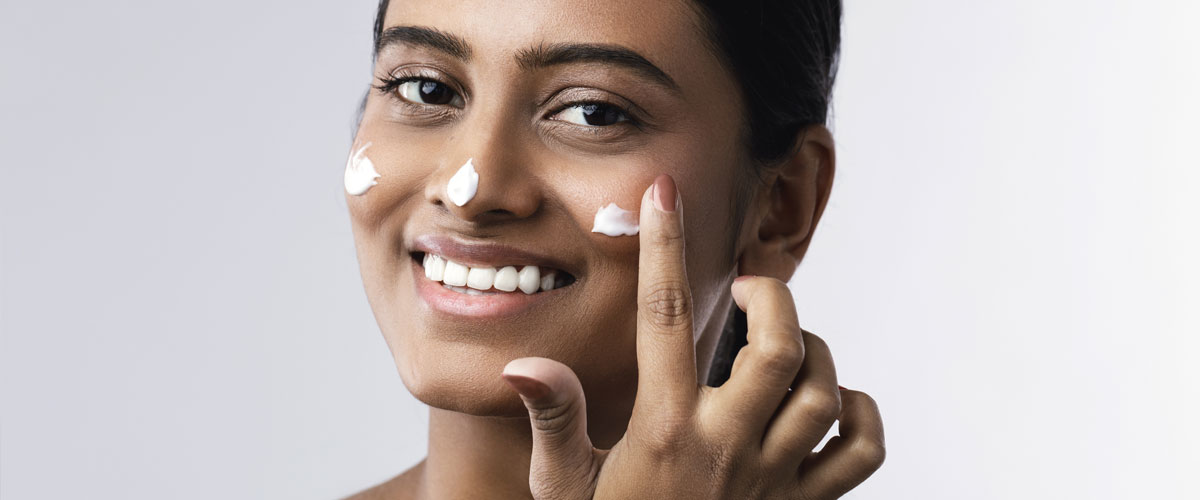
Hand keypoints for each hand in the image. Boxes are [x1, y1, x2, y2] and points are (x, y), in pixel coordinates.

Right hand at [502, 174, 884, 498]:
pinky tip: (832, 404)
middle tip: (751, 291)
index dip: (664, 247)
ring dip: (814, 353)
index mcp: (663, 431)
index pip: (664, 318)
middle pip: (778, 348)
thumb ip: (555, 422)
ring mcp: (775, 480)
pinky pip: (861, 453)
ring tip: (783, 347)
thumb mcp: (567, 490)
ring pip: (823, 392)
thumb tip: (525, 365)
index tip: (664, 193)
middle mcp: (726, 447)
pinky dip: (861, 416)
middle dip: (774, 299)